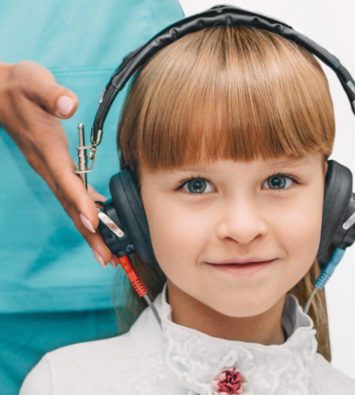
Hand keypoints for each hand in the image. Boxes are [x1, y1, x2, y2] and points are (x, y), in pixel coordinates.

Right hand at [0, 61, 112, 265]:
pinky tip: (100, 223)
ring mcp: (48, 168)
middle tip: (107, 258)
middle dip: (89, 232)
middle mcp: (47, 165)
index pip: (66, 180)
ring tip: (106, 254)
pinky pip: (71, 195)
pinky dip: (85, 211)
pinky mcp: (52, 166)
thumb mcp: (36, 82)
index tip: (94, 223)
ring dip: (88, 230)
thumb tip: (68, 104)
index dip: (80, 201)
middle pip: (69, 204)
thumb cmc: (20, 85)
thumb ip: (53, 94)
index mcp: (47, 149)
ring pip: (70, 204)